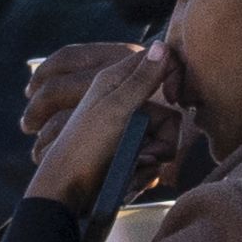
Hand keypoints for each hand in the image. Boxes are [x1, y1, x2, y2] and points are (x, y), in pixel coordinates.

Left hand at [30, 48, 167, 210]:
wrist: (65, 197)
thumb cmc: (83, 150)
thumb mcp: (115, 110)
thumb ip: (140, 80)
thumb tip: (161, 44)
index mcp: (115, 83)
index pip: (158, 64)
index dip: (173, 78)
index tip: (176, 96)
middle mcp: (122, 104)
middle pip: (168, 116)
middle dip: (163, 140)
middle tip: (144, 154)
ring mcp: (125, 131)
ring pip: (162, 142)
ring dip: (151, 160)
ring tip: (131, 170)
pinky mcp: (126, 155)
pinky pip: (151, 161)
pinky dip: (142, 172)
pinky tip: (127, 179)